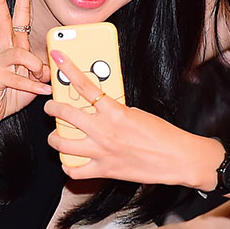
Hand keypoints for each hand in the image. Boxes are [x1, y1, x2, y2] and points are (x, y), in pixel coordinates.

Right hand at [0, 0, 50, 132]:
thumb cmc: (3, 98)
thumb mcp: (28, 85)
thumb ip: (39, 75)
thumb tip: (50, 69)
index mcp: (10, 50)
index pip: (14, 20)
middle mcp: (1, 52)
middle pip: (9, 20)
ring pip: (20, 53)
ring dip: (35, 66)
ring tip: (41, 79)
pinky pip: (18, 77)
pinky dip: (33, 87)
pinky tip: (42, 92)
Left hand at [44, 50, 197, 183]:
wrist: (178, 158)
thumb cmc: (163, 134)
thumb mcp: (137, 112)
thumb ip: (114, 109)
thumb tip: (97, 108)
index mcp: (115, 111)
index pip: (85, 85)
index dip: (68, 69)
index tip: (58, 57)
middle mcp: (104, 130)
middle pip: (65, 114)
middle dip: (52, 108)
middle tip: (51, 106)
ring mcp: (102, 152)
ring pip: (62, 144)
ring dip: (54, 138)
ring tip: (56, 136)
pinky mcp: (104, 170)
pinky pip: (74, 170)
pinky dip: (68, 166)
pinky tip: (69, 161)